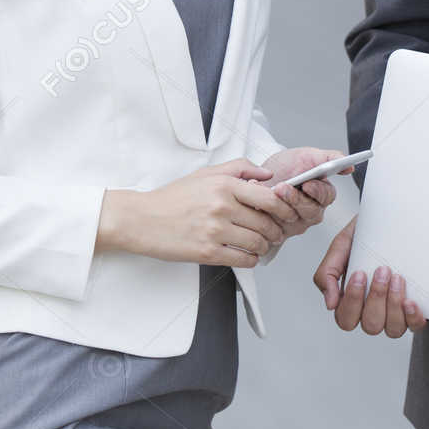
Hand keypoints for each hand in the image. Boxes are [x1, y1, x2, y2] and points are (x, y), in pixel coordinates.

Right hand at [97, 158, 299, 267]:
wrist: (142, 220)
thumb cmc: (173, 197)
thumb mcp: (205, 174)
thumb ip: (238, 168)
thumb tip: (266, 174)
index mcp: (223, 185)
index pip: (269, 198)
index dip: (284, 208)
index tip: (286, 214)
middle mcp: (221, 207)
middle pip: (266, 223)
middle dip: (276, 231)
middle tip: (275, 233)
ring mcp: (214, 231)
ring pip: (257, 242)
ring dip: (264, 246)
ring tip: (260, 244)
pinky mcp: (207, 253)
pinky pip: (243, 259)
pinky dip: (251, 259)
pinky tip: (246, 255)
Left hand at [259, 146, 346, 238]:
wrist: (261, 177)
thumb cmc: (285, 168)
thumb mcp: (306, 156)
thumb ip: (329, 158)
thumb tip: (348, 165)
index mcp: (321, 193)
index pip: (327, 196)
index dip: (318, 191)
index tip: (308, 184)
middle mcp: (311, 209)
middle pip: (311, 210)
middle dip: (296, 198)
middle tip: (284, 187)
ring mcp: (296, 221)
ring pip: (295, 219)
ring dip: (282, 205)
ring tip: (272, 191)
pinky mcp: (280, 231)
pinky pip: (276, 227)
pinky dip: (268, 212)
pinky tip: (261, 200)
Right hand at [312, 216, 426, 337]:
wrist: (391, 220)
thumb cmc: (363, 236)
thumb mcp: (340, 248)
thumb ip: (326, 274)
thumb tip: (330, 304)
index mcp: (350, 301)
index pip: (346, 319)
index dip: (353, 301)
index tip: (359, 273)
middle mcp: (371, 312)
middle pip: (370, 325)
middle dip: (376, 297)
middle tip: (382, 270)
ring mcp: (392, 313)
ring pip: (392, 329)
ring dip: (394, 304)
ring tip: (397, 277)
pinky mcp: (412, 310)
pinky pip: (414, 326)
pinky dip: (412, 317)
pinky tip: (410, 301)